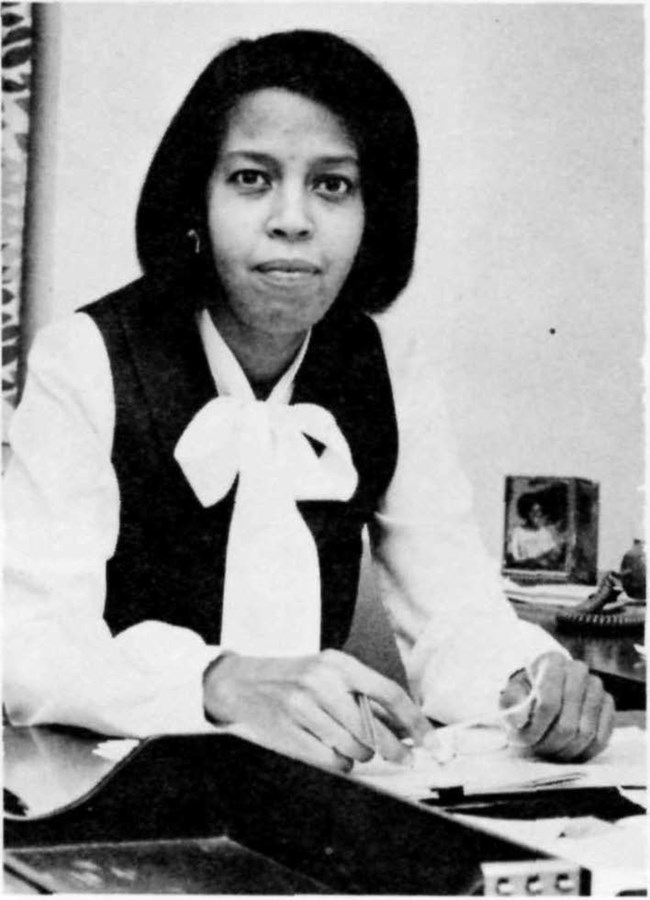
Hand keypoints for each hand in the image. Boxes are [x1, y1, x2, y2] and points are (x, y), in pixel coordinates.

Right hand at [203, 649, 432, 771]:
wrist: (239, 682)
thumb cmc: (291, 679)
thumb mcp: (327, 673)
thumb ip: (363, 695)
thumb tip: (406, 728)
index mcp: (338, 663)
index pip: (389, 693)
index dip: (416, 723)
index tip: (433, 744)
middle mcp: (322, 681)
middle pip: (374, 729)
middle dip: (392, 749)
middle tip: (400, 757)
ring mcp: (302, 706)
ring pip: (355, 749)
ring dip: (357, 754)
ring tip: (342, 741)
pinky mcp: (288, 731)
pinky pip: (331, 761)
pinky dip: (337, 761)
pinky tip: (326, 748)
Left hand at [499, 652, 614, 760]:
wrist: (543, 688)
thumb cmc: (524, 695)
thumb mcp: (510, 698)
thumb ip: (511, 709)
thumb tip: (519, 722)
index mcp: (551, 662)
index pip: (548, 704)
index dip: (536, 729)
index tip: (523, 741)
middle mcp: (577, 669)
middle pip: (567, 725)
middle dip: (550, 744)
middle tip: (537, 751)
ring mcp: (596, 686)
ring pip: (585, 734)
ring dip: (565, 751)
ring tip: (550, 751)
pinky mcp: (608, 703)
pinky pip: (601, 738)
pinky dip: (584, 752)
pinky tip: (568, 751)